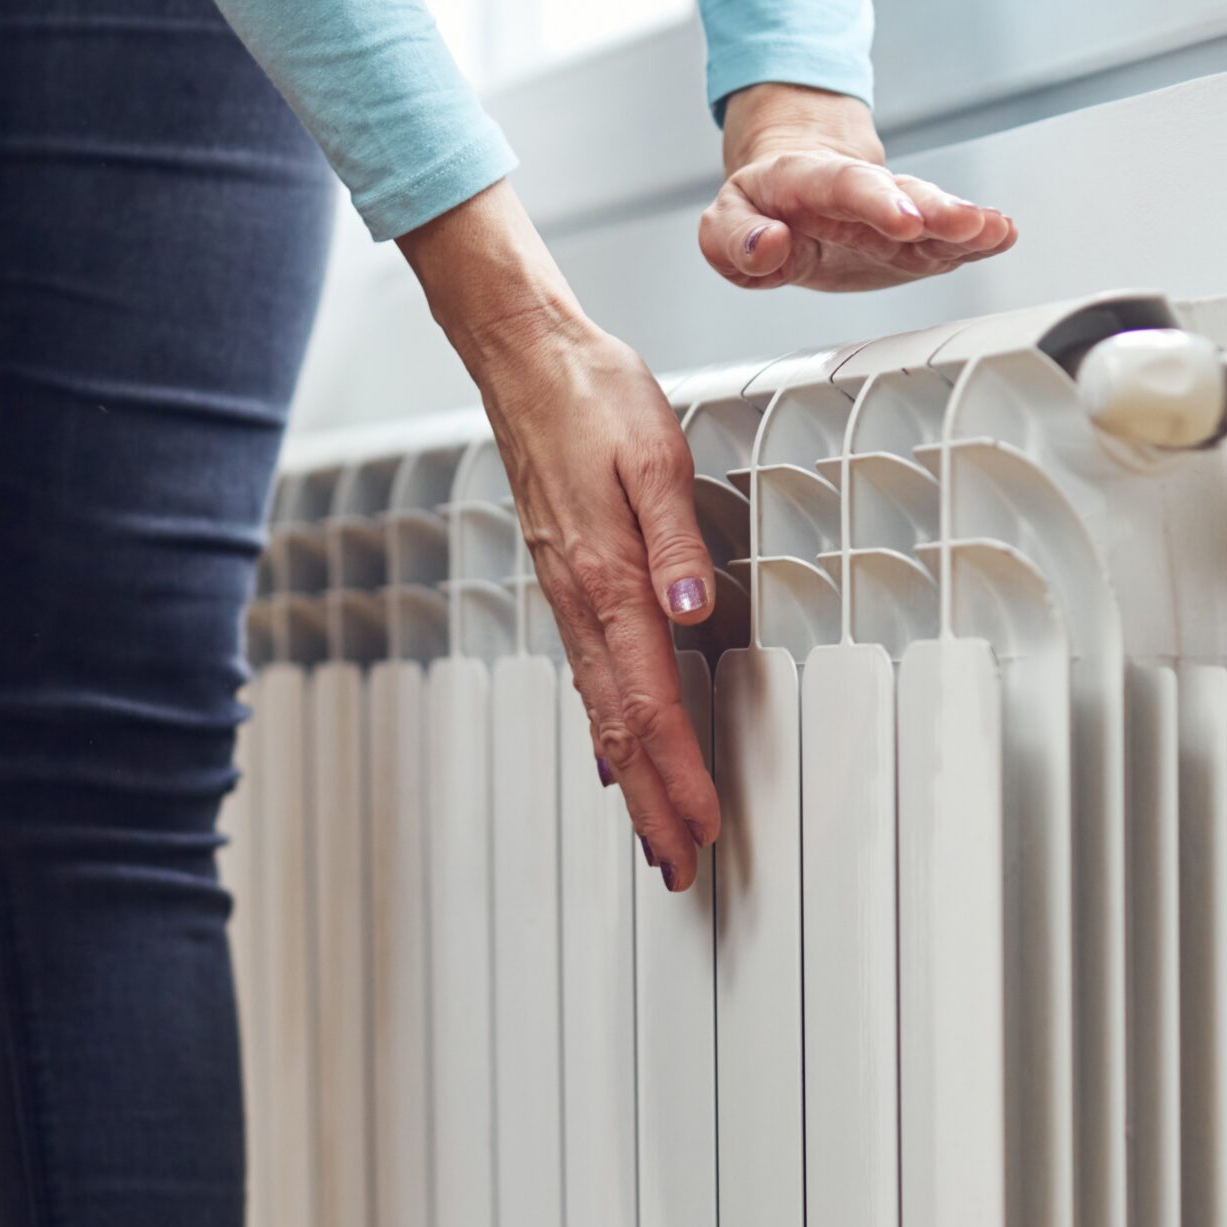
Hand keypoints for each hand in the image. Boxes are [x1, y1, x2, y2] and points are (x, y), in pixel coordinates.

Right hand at [402, 185, 718, 887]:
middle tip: (679, 866)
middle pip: (620, 732)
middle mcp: (582, 604)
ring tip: (655, 836)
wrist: (524, 360)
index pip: (649, 703)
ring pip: (602, 716)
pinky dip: (607, 736)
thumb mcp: (655, 452)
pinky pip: (588, 682)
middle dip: (652, 806)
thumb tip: (695, 610)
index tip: (703, 826)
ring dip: (631, 784)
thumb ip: (679, 537)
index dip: (678, 773)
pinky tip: (616, 763)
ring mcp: (569, 603)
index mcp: (609, 580)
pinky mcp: (567, 589)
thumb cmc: (593, 395)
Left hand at [702, 84, 1015, 292]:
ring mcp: (888, 217)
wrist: (792, 190)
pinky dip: (971, 242)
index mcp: (808, 182)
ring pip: (929, 216)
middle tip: (969, 224)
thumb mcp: (723, 223)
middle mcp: (857, 193)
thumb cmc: (758, 207)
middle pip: (900, 194)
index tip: (905, 221)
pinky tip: (1001, 237)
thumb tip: (770, 244)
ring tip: (998, 231)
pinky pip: (942, 240)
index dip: (877, 201)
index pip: (844, 186)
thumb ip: (733, 239)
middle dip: (936, 210)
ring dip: (965, 226)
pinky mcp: (908, 241)